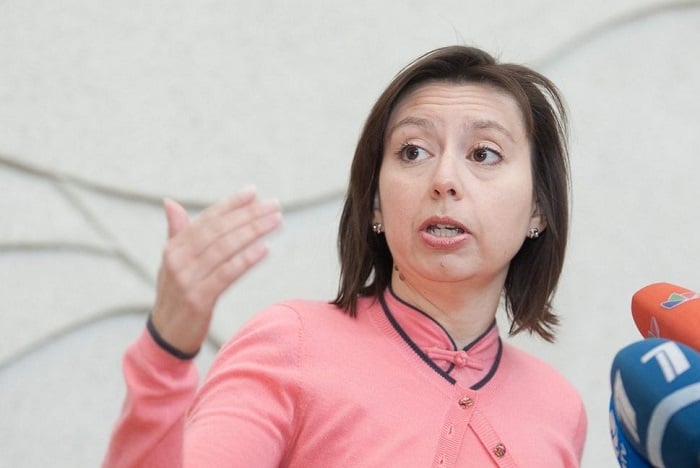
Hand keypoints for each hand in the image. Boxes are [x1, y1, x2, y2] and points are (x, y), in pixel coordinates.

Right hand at [150, 188, 281, 354]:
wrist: (166, 336)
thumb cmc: (175, 295)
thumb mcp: (171, 263)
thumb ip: (177, 232)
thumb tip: (170, 202)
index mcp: (174, 247)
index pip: (207, 219)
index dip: (231, 204)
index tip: (254, 192)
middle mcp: (178, 260)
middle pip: (219, 231)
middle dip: (249, 215)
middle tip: (274, 205)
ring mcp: (187, 280)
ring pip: (225, 249)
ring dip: (253, 232)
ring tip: (276, 222)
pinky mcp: (198, 300)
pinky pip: (226, 275)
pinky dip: (246, 260)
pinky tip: (265, 249)